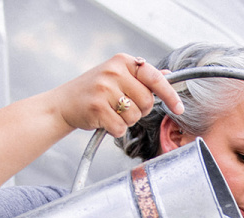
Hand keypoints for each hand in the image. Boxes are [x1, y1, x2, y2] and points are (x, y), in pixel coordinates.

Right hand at [49, 53, 184, 138]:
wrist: (64, 103)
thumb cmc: (95, 91)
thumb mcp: (118, 77)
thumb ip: (143, 78)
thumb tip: (169, 75)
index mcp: (122, 61)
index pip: (154, 78)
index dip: (169, 95)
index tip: (179, 108)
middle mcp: (113, 71)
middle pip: (147, 102)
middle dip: (140, 111)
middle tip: (122, 106)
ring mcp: (104, 89)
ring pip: (135, 117)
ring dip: (126, 121)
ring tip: (110, 111)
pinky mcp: (96, 107)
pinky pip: (121, 128)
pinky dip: (115, 129)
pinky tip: (103, 120)